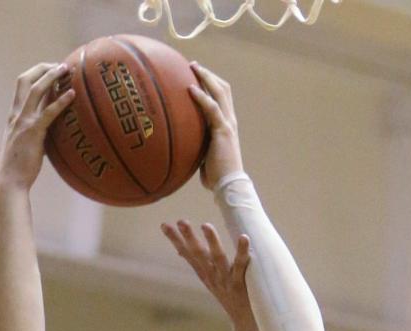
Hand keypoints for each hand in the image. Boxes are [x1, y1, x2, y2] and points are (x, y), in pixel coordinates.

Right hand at [0, 62, 75, 191]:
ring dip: (51, 76)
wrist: (9, 182)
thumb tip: (53, 130)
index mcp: (14, 116)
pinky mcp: (33, 133)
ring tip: (67, 70)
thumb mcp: (26, 144)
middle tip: (61, 65)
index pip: (22, 85)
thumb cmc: (19, 168)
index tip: (51, 70)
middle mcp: (17, 114)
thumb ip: (36, 132)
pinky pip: (48, 113)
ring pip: (36, 90)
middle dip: (42, 68)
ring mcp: (24, 122)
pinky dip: (60, 102)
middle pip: (25, 79)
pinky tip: (72, 95)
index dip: (36, 74)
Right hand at [161, 219, 251, 325]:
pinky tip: (243, 237)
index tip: (164, 225)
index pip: (187, 254)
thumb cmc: (231, 297)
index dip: (175, 240)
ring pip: (217, 259)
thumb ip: (201, 265)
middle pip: (198, 255)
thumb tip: (181, 252)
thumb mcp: (212, 281)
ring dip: (211, 242)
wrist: (245, 322)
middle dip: (189, 238)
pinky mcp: (239, 285)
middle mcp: (212, 277)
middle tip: (180, 221)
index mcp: (205, 274)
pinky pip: (240, 266)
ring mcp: (225, 280)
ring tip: (205, 225)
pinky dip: (241, 252)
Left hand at [188, 63, 243, 189]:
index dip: (211, 84)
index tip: (197, 76)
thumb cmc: (216, 177)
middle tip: (193, 65)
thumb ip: (197, 147)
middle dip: (208, 75)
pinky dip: (202, 97)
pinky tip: (190, 89)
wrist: (228, 185)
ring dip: (206, 77)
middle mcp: (230, 120)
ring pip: (220, 92)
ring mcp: (227, 124)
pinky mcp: (223, 130)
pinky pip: (212, 108)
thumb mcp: (204, 156)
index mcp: (226, 125)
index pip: (222, 98)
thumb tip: (180, 148)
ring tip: (192, 67)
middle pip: (223, 88)